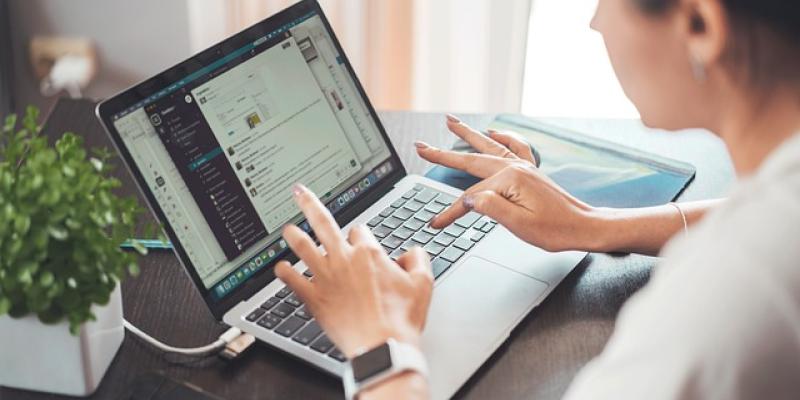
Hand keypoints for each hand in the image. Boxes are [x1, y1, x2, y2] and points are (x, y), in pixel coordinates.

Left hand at [275, 184, 433, 357]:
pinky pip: (293, 281)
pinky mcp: (314, 299)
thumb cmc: (401, 319)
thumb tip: (411, 252)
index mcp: (369, 253)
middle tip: (299, 192)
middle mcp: (344, 260)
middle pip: (323, 223)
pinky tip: (279, 268)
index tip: (361, 243)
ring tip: (287, 228)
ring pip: (303, 247)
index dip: (361, 236)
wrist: (382, 347)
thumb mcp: (424, 283)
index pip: (360, 231)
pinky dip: (284, 273)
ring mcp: (326, 278)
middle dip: (309, 204)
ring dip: (293, 235)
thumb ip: (418, 259)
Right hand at [416, 115, 601, 251]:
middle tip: (421, 146)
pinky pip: (514, 147)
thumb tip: (469, 198)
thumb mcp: (520, 225)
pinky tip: (493, 132)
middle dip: (444, 154)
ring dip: (467, 134)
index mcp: (510, 180)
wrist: (584, 226)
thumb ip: (492, 208)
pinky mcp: (531, 171)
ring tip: (450, 121)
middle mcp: (516, 167)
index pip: (470, 197)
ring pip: (488, 146)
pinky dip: (502, 138)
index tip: (436, 223)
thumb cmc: (555, 230)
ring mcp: (524, 166)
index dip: (450, 212)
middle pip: (471, 160)